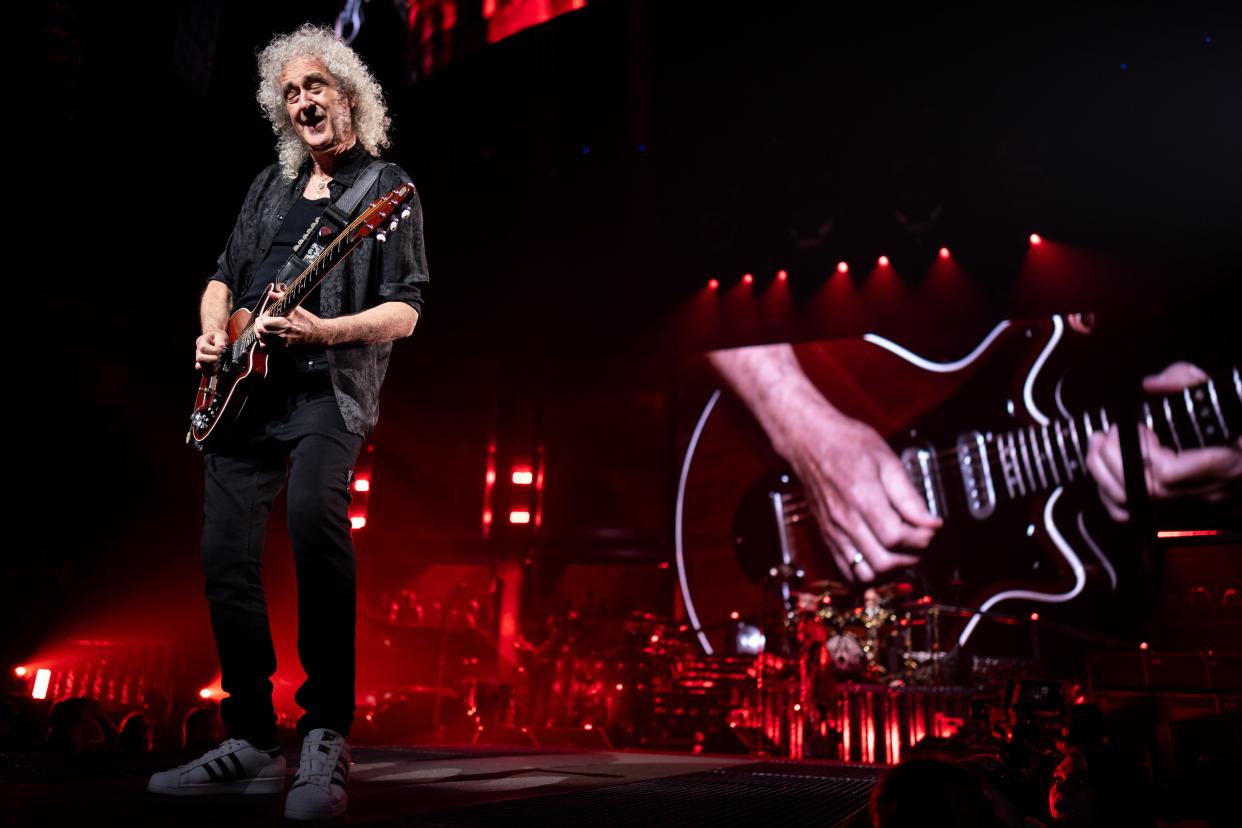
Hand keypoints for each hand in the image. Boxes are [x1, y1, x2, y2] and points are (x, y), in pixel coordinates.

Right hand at [195, 330, 229, 372]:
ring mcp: (200, 360)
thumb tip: (221, 348)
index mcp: (201, 342)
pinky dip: (212, 372)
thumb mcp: (220, 336)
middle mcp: (198, 351)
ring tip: (218, 363)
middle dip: (211, 359)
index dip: (212, 351)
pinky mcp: (204, 366)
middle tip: (219, 357)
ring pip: (200, 367)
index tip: (220, 350)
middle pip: (200, 358)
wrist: (216, 340)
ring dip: (211, 367)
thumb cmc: (217, 338)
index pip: (203, 348)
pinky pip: (204, 373)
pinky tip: (218, 368)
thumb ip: (220, 341)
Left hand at [254, 284, 332, 348]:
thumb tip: (272, 293)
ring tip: (261, 328)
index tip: (266, 314)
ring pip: (263, 340)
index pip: (266, 321)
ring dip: (259, 333)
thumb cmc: (309, 322)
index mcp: (286, 323)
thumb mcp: (297, 308)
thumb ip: (282, 299)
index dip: (263, 316)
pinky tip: (266, 338)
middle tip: (259, 321)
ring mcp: (283, 342)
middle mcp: (283, 334)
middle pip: (262, 331)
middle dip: (258, 325)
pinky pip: (268, 348)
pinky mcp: (284, 348)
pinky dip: (263, 342)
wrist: (320, 335)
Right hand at [770, 389, 942, 581]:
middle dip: (912, 557)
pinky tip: (881, 555)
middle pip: (884, 561)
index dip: (922, 539)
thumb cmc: (846, 443)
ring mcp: (833, 531)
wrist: (808, 440)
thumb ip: (908, 495)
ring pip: (866, 573)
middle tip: (922, 540)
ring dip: (891, 568)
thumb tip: (931, 522)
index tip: (932, 528)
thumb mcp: (886, 459)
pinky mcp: (827, 536)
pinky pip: (847, 571)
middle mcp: (845, 519)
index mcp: (862, 496)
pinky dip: (869, 573)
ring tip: (902, 550)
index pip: (897, 537)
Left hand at [1085, 361, 1241, 521]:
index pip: (1167, 474)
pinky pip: (1133, 513)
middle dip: (1111, 458)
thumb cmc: (1236, 416)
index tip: (1137, 426)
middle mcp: (1207, 489)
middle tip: (1106, 433)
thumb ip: (1184, 380)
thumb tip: (1151, 385)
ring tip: (1098, 445)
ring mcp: (1192, 502)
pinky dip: (1109, 492)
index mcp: (1224, 462)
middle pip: (1143, 490)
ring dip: (1103, 473)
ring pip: (1133, 505)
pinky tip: (1106, 467)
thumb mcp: (1218, 391)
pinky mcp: (1177, 505)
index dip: (1139, 450)